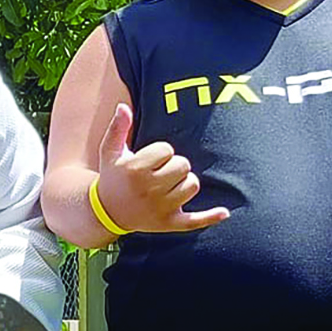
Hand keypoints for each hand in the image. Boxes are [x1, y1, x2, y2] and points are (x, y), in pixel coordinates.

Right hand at [95, 104, 229, 233]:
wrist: (107, 212)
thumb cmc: (112, 176)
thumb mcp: (109, 152)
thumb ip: (117, 128)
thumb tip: (123, 107)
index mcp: (135, 170)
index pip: (167, 150)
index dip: (159, 152)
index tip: (147, 161)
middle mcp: (148, 190)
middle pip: (183, 165)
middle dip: (173, 166)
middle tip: (158, 173)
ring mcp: (160, 209)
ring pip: (191, 185)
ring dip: (184, 182)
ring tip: (167, 186)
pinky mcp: (169, 223)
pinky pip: (195, 221)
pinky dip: (210, 217)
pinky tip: (224, 212)